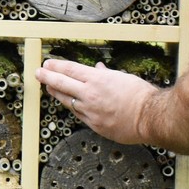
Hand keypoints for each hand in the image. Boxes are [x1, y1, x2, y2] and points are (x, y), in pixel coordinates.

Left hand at [35, 58, 157, 144]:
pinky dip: (73, 108)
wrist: (150, 117)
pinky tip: (68, 104)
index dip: (56, 66)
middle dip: (47, 77)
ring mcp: (90, 111)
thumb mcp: (123, 77)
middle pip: (62, 83)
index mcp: (97, 79)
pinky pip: (79, 115)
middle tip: (38, 73)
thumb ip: (107, 74)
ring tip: (49, 87)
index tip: (47, 63)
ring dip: (56, 93)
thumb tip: (99, 69)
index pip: (70, 69)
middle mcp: (90, 94)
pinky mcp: (95, 125)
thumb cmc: (141, 95)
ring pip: (67, 100)